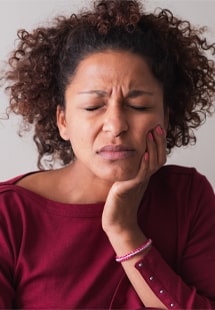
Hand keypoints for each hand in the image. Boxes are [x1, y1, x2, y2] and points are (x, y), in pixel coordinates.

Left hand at [102, 125, 165, 245]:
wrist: (117, 222)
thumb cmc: (119, 202)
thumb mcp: (126, 181)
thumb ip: (130, 170)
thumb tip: (129, 156)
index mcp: (144, 176)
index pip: (157, 157)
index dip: (159, 143)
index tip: (157, 128)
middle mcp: (144, 179)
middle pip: (158, 158)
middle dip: (158, 142)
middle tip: (157, 127)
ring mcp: (138, 184)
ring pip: (152, 164)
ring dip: (152, 148)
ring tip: (150, 134)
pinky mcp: (129, 189)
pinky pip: (140, 175)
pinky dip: (143, 164)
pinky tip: (143, 153)